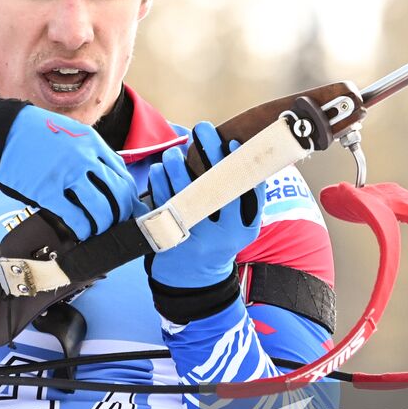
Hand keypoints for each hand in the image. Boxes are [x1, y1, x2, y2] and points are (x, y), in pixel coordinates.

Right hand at [0, 93, 142, 240]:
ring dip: (102, 224)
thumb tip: (105, 180)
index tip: (126, 207)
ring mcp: (67, 175)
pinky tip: (80, 232)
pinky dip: (82, 229)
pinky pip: (75, 217)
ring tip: (97, 229)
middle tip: (116, 223)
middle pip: (118, 194)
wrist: (0, 132)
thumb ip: (89, 153)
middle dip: (120, 213)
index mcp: (92, 143)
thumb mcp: (69, 134)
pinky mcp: (48, 191)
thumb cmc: (32, 134)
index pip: (122, 175)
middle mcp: (85, 158)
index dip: (128, 196)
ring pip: (101, 209)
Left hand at [145, 122, 262, 289]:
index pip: (247, 192)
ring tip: (175, 150)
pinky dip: (160, 182)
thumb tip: (245, 153)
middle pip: (216, 187)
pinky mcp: (171, 238)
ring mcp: (196, 238)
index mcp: (244, 229)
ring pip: (185, 193)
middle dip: (210, 154)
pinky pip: (163, 203)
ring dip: (178, 166)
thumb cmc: (220, 240)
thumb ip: (245, 198)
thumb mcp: (240, 226)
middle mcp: (222, 235)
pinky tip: (161, 168)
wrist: (194, 280)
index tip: (232, 142)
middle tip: (203, 128)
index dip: (241, 165)